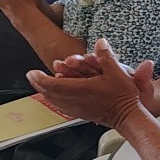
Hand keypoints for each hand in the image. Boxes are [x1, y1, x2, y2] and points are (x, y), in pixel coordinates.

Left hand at [26, 39, 156, 129]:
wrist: (127, 117)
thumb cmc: (123, 97)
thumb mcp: (117, 72)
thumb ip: (106, 57)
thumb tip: (100, 43)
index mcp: (81, 89)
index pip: (53, 84)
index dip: (40, 78)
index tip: (32, 72)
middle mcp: (76, 101)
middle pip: (49, 93)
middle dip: (38, 84)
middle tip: (32, 76)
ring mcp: (77, 109)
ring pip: (53, 101)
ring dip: (45, 91)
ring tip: (40, 84)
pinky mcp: (80, 114)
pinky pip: (61, 107)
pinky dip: (53, 100)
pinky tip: (54, 96)